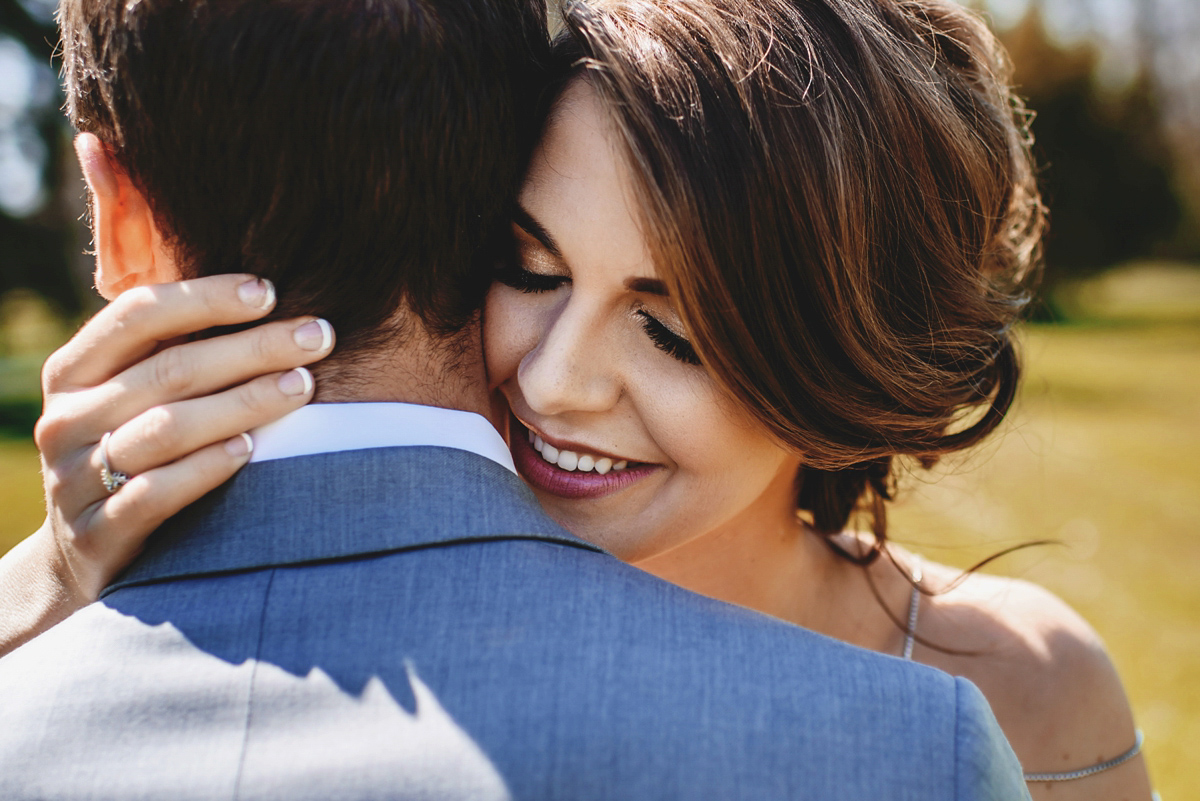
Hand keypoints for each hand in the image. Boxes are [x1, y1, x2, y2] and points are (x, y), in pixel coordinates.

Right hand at [35, 273, 333, 600]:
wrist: (85, 556)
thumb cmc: (135, 455)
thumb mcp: (135, 400)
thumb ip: (175, 354)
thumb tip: (266, 297)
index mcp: (74, 373)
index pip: (138, 315)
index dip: (205, 297)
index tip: (270, 291)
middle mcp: (67, 420)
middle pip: (169, 370)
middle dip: (253, 347)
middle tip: (318, 336)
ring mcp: (75, 480)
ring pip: (167, 428)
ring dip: (243, 402)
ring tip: (301, 386)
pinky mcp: (97, 534)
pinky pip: (155, 493)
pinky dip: (206, 467)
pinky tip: (251, 449)